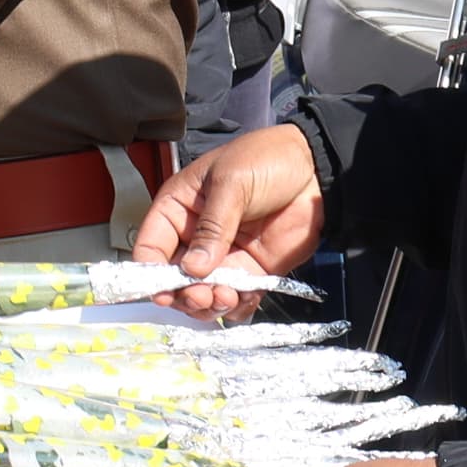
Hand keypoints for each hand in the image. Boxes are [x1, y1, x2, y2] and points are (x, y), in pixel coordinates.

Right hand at [133, 124, 325, 312]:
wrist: (316, 170)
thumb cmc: (268, 159)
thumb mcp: (232, 183)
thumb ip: (213, 226)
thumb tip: (193, 268)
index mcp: (179, 207)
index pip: (151, 245)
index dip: (150, 271)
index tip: (162, 289)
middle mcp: (195, 235)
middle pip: (173, 278)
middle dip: (183, 293)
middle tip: (202, 294)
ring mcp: (223, 256)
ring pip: (202, 293)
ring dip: (208, 304)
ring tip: (226, 296)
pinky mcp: (251, 270)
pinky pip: (235, 299)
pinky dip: (237, 307)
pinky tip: (244, 299)